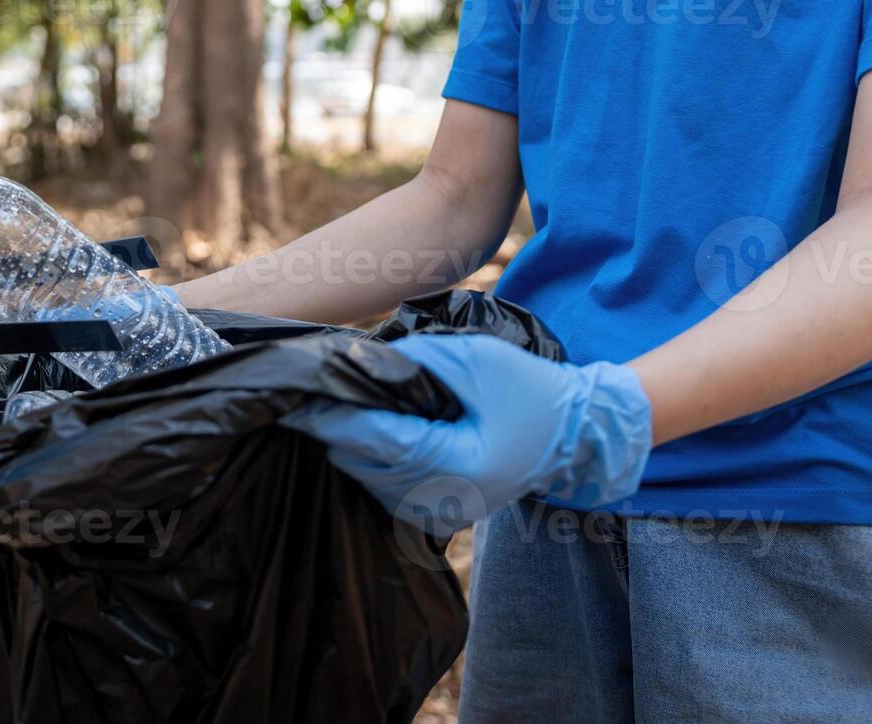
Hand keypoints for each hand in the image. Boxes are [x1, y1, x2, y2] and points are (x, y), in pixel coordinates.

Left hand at [283, 333, 651, 534]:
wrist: (574, 434)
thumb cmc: (531, 390)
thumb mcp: (479, 358)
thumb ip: (422, 360)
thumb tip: (367, 364)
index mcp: (458, 463)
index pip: (379, 441)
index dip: (334, 421)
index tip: (297, 402)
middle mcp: (446, 498)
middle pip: (367, 466)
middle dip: (333, 434)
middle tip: (299, 403)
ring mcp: (444, 512)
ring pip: (371, 483)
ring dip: (346, 450)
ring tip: (323, 417)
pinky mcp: (442, 513)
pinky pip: (388, 493)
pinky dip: (368, 466)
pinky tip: (357, 440)